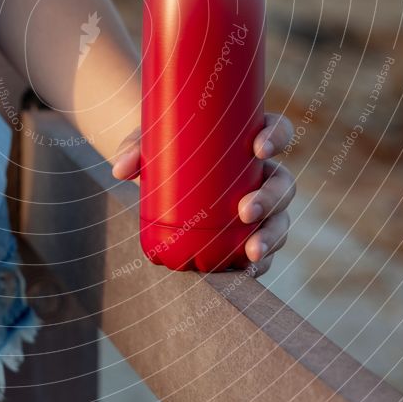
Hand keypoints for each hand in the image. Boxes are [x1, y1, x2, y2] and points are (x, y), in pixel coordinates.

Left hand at [111, 113, 294, 276]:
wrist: (160, 167)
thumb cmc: (164, 145)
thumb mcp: (149, 140)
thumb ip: (134, 150)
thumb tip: (119, 171)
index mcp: (248, 137)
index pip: (278, 131)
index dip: (276, 137)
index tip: (258, 148)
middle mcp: (262, 171)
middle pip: (282, 183)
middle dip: (270, 199)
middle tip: (244, 211)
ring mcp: (259, 202)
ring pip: (279, 218)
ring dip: (271, 235)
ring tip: (251, 251)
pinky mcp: (248, 231)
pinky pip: (265, 246)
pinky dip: (262, 261)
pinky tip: (251, 270)